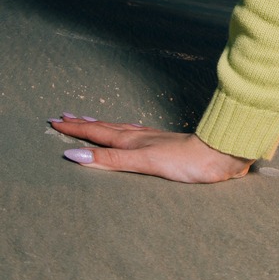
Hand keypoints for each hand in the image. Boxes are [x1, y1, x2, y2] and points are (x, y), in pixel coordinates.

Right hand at [49, 115, 252, 182]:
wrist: (221, 154)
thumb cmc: (185, 162)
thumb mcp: (144, 162)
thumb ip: (112, 158)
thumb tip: (76, 154)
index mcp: (133, 141)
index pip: (98, 133)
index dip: (76, 130)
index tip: (55, 121)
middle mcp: (141, 136)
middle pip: (106, 128)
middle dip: (83, 124)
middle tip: (63, 117)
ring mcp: (153, 138)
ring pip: (120, 129)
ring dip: (101, 125)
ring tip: (87, 119)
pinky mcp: (164, 144)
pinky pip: (134, 134)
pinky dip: (121, 131)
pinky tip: (127, 131)